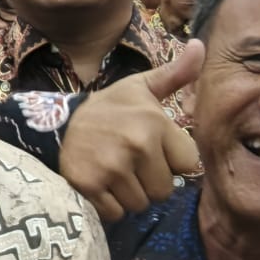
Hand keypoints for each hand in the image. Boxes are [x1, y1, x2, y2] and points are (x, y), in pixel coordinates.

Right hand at [61, 39, 203, 221]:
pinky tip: (100, 184)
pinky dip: (109, 206)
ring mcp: (111, 167)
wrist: (57, 122)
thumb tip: (202, 45)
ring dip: (129, 195)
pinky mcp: (88, 185)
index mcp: (155, 122)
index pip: (187, 165)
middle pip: (163, 190)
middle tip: (129, 162)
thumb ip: (176, 74)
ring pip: (140, 204)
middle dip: (149, 181)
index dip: (170, 160)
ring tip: (114, 173)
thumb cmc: (109, 108)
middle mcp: (136, 145)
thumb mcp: (141, 88)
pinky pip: (115, 213)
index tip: (151, 148)